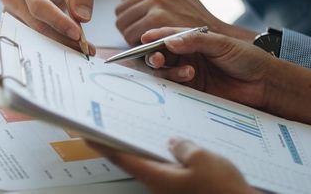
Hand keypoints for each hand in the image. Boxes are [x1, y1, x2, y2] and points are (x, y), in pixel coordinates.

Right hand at [1, 0, 96, 53]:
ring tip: (81, 48)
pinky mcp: (13, 22)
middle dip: (61, 37)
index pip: (38, 5)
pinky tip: (69, 44)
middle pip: (35, 23)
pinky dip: (52, 43)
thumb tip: (82, 17)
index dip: (57, 21)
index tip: (78, 34)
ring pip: (33, 34)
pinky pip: (32, 37)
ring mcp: (9, 10)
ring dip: (58, 43)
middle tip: (84, 47)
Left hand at [89, 138, 256, 193]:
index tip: (86, 134)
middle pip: (135, 161)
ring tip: (144, 129)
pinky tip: (179, 148)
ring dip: (148, 149)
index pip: (120, 158)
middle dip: (124, 143)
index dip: (102, 144)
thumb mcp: (204, 160)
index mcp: (156, 177)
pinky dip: (170, 158)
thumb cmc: (224, 193)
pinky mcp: (187, 192)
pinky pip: (173, 172)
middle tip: (113, 125)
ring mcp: (173, 190)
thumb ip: (184, 147)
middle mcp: (160, 186)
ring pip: (155, 166)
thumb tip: (174, 142)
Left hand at [114, 0, 255, 45]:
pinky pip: (130, 34)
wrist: (223, 42)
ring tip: (150, 43)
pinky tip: (152, 47)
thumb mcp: (180, 3)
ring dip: (132, 36)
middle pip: (121, 11)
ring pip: (122, 23)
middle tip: (145, 38)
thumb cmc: (198, 29)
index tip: (144, 27)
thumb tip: (120, 4)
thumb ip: (155, 0)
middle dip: (130, 26)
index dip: (133, 17)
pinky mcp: (157, 17)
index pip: (127, 0)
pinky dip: (137, 44)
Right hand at [142, 27, 274, 108]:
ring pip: (163, 71)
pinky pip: (173, 87)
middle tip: (157, 58)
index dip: (153, 37)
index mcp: (192, 40)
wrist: (264, 84)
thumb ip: (195, 40)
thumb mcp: (222, 43)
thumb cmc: (247, 58)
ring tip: (186, 71)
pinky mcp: (191, 91)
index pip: (166, 36)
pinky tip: (188, 78)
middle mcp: (186, 56)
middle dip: (153, 56)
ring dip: (167, 70)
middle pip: (159, 54)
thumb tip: (169, 41)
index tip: (144, 39)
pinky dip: (174, 82)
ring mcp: (187, 73)